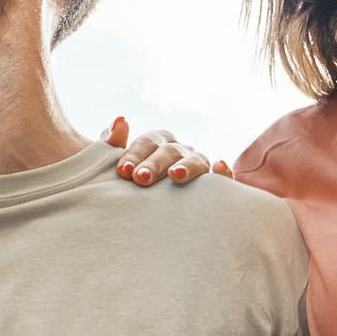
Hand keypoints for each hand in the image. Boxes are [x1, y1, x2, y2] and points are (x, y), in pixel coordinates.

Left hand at [107, 115, 221, 187]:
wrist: (150, 215)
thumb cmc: (132, 183)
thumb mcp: (122, 166)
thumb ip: (113, 145)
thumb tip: (120, 120)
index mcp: (157, 143)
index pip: (147, 142)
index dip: (135, 154)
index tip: (124, 171)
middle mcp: (179, 151)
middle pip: (169, 151)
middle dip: (154, 164)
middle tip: (140, 179)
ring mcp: (198, 165)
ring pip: (197, 161)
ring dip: (187, 166)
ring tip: (175, 176)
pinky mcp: (214, 187)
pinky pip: (224, 178)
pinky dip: (223, 172)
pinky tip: (219, 166)